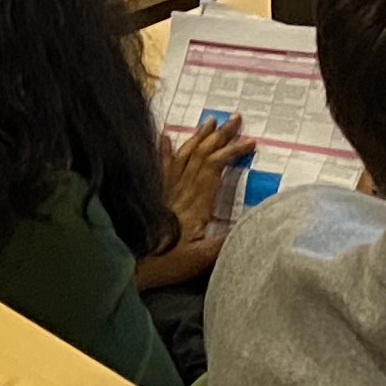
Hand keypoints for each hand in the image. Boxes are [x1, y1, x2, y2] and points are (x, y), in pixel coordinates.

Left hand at [146, 116, 250, 285]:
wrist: (131, 267)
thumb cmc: (167, 264)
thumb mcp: (203, 259)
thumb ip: (227, 240)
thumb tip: (254, 222)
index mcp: (196, 203)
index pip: (215, 167)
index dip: (232, 151)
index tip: (250, 142)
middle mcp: (181, 191)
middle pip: (201, 155)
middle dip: (220, 135)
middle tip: (236, 118)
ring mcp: (164, 191)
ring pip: (183, 156)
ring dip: (198, 137)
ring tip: (210, 121)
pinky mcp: (152, 195)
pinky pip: (159, 167)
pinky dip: (164, 150)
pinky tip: (165, 137)